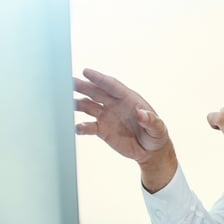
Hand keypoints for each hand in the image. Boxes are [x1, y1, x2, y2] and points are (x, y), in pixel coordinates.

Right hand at [74, 68, 176, 190]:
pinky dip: (81, 127)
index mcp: (129, 99)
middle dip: (82, 86)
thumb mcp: (158, 129)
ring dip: (76, 104)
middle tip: (67, 81)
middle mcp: (115, 105)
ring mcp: (107, 116)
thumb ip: (151, 121)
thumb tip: (142, 113)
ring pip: (88, 106)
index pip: (112, 86)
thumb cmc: (156, 136)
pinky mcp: (102, 130)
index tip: (86, 72)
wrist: (150, 152)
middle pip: (95, 92)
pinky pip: (88, 126)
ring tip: (65, 103)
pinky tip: (76, 128)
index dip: (99, 79)